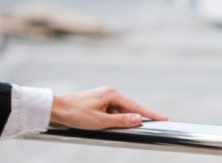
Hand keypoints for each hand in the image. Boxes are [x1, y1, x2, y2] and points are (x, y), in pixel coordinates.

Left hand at [48, 86, 167, 130]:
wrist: (56, 109)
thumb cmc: (76, 114)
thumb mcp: (100, 121)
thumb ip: (121, 120)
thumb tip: (138, 119)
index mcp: (112, 94)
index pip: (136, 106)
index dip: (150, 114)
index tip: (164, 118)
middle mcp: (109, 93)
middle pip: (129, 108)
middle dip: (139, 118)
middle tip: (155, 124)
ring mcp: (103, 97)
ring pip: (120, 111)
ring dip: (123, 120)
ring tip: (126, 128)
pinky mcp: (98, 103)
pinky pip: (112, 112)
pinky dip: (115, 120)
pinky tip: (113, 126)